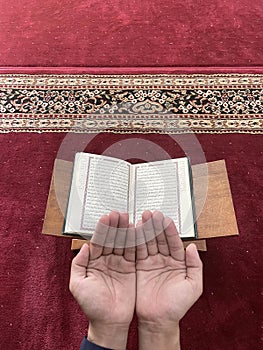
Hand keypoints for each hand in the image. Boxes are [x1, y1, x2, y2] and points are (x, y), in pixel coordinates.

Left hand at [69, 211, 135, 349]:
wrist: (109, 322)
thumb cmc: (92, 306)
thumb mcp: (78, 285)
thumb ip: (78, 265)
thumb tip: (84, 246)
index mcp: (93, 261)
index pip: (98, 241)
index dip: (102, 229)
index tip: (107, 217)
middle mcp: (106, 259)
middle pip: (112, 238)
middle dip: (115, 225)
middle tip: (119, 214)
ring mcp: (119, 263)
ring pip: (123, 243)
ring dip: (126, 230)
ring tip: (129, 218)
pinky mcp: (131, 268)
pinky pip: (134, 252)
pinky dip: (136, 242)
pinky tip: (137, 231)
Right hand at [136, 210, 202, 348]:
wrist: (158, 320)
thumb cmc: (177, 306)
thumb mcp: (193, 287)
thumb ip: (195, 266)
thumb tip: (192, 247)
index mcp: (178, 262)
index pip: (174, 242)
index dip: (170, 230)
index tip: (165, 219)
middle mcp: (164, 259)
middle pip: (160, 238)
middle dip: (156, 226)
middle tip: (151, 213)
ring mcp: (151, 262)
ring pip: (148, 242)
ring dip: (145, 230)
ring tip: (142, 217)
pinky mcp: (139, 267)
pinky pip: (137, 251)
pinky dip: (135, 241)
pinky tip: (133, 230)